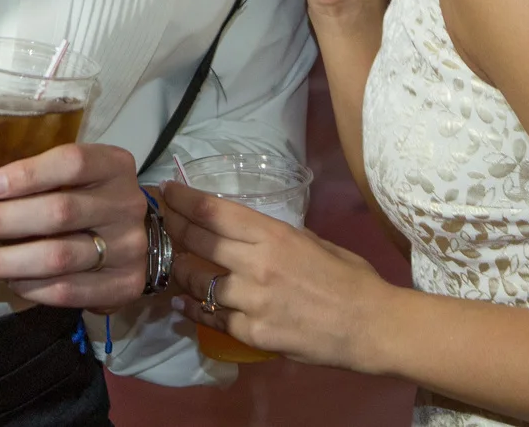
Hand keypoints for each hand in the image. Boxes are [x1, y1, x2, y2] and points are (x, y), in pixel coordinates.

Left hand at [0, 132, 147, 309]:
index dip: (28, 173)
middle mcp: (125, 204)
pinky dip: (31, 288)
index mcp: (112, 164)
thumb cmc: (83, 194)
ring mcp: (128, 248)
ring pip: (60, 257)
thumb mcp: (55, 169)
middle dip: (3, 222)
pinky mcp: (123, 286)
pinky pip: (69, 291)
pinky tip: (4, 281)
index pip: (73, 162)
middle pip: (60, 213)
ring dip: (5, 262)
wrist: (139, 238)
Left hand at [159, 180, 389, 370]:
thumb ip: (274, 237)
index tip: (167, 193)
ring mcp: (251, 302)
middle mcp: (256, 265)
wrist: (369, 325)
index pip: (214, 212)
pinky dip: (193, 310)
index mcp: (274, 235)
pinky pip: (212, 319)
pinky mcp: (252, 334)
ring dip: (179, 272)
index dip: (183, 200)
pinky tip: (183, 305)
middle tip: (158, 223)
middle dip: (172, 229)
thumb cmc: (349, 277)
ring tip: (171, 265)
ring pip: (197, 283)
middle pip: (197, 242)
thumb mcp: (312, 241)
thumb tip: (246, 233)